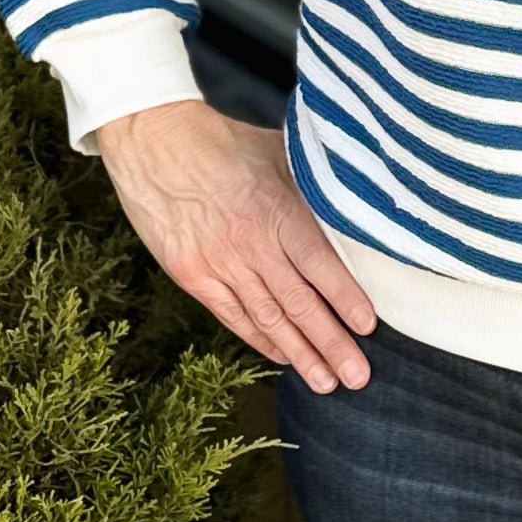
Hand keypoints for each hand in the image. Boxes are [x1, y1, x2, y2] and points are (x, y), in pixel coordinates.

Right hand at [96, 99, 376, 392]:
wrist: (153, 139)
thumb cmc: (221, 141)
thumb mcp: (276, 154)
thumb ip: (310, 187)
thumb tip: (350, 204)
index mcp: (276, 212)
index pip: (320, 266)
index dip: (345, 299)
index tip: (368, 328)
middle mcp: (250, 245)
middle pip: (298, 304)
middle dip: (331, 344)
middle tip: (357, 377)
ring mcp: (218, 263)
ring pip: (267, 318)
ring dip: (300, 354)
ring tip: (326, 382)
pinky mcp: (191, 274)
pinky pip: (232, 315)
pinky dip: (260, 338)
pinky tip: (282, 357)